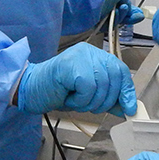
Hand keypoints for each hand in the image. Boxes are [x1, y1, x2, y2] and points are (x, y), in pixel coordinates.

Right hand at [18, 42, 137, 116]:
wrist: (30, 90)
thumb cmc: (57, 91)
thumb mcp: (88, 96)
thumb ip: (107, 98)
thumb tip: (128, 106)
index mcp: (95, 55)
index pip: (120, 70)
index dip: (126, 90)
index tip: (128, 107)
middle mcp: (89, 52)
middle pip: (114, 77)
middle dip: (106, 100)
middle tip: (89, 106)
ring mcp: (80, 56)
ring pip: (102, 85)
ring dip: (90, 102)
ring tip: (75, 100)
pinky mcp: (72, 65)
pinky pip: (88, 88)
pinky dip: (80, 100)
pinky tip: (68, 97)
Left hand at [101, 0, 143, 27]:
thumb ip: (127, 0)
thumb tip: (128, 7)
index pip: (123, 6)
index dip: (132, 11)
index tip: (140, 14)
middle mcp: (106, 7)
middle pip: (122, 16)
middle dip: (131, 16)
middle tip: (138, 16)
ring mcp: (102, 16)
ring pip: (118, 21)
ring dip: (123, 16)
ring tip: (122, 9)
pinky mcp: (98, 24)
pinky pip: (110, 26)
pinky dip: (115, 21)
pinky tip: (116, 13)